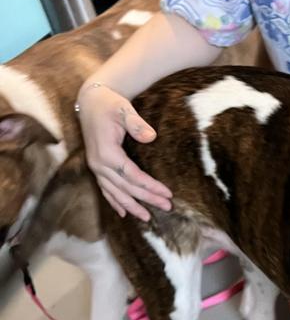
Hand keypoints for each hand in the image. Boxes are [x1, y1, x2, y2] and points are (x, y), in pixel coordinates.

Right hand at [77, 83, 171, 220]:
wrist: (91, 101)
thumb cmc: (110, 104)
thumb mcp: (124, 109)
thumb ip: (136, 123)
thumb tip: (151, 137)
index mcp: (106, 153)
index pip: (132, 176)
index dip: (150, 187)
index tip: (168, 194)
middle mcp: (98, 164)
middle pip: (126, 188)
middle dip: (147, 199)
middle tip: (167, 208)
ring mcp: (95, 167)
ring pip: (114, 193)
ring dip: (131, 206)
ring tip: (147, 218)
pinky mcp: (96, 167)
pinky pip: (105, 189)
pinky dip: (114, 202)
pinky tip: (123, 212)